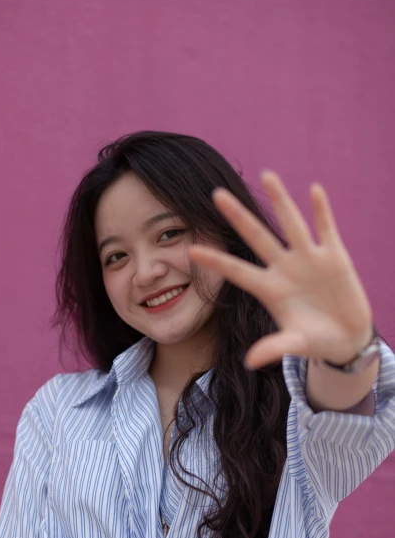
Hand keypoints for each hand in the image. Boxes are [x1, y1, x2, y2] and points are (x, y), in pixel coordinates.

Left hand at [187, 171, 373, 369]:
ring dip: (280, 200)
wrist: (347, 338)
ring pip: (290, 224)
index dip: (216, 261)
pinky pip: (326, 229)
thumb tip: (250, 362)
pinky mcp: (335, 257)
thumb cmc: (316, 341)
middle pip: (256, 237)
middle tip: (214, 193)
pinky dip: (322, 211)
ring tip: (266, 175)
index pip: (236, 271)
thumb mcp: (295, 344)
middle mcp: (285, 269)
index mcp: (270, 289)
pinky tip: (314, 190)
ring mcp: (309, 260)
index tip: (191, 250)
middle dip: (237, 216)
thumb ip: (274, 348)